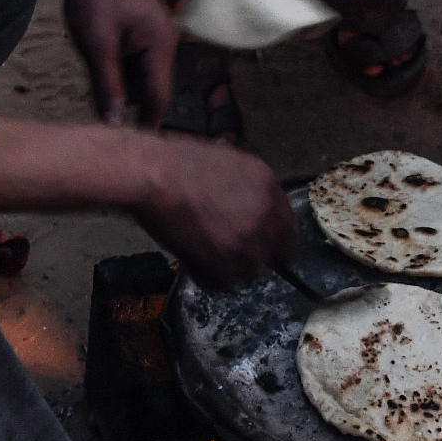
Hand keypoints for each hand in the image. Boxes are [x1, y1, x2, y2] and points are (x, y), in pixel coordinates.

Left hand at [46, 0, 180, 124]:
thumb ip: (108, 86)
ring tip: (94, 70)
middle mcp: (167, 38)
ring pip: (141, 71)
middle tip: (100, 108)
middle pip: (151, 86)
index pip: (160, 97)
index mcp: (163, 43)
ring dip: (119, 79)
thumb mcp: (96, 45)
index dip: (147, 124)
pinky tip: (98, 56)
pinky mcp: (143, 24)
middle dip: (127, 98)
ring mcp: (156, 30)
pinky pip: (136, 56)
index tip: (133, 149)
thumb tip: (115, 124)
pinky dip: (118, 63)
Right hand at [133, 134, 294, 283]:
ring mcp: (248, 240)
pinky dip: (210, 278)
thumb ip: (242, 183)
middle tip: (233, 257)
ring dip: (232, 268)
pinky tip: (194, 265)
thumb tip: (241, 193)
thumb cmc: (178, 161)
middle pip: (276, 252)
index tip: (263, 245)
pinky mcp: (227, 261)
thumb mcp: (224, 158)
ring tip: (207, 258)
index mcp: (267, 184)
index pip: (287, 223)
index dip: (273, 238)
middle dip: (256, 256)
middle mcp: (266, 214)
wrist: (155, 176)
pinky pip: (226, 282)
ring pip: (251, 270)